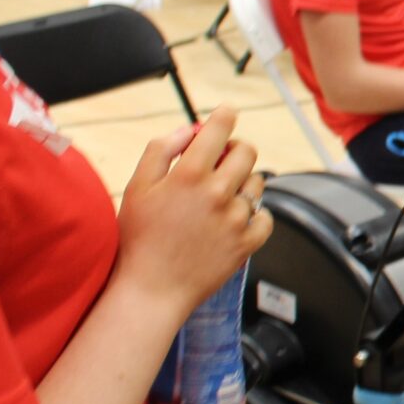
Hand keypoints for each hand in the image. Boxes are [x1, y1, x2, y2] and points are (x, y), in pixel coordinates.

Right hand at [115, 109, 272, 312]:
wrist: (150, 290)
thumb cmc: (138, 239)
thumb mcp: (137, 187)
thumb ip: (160, 151)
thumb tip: (188, 130)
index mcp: (188, 175)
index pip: (219, 130)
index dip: (225, 116)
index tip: (227, 113)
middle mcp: (217, 193)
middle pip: (247, 152)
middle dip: (235, 150)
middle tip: (221, 161)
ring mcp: (236, 219)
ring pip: (257, 183)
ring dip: (242, 183)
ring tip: (219, 199)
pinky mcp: (248, 243)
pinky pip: (266, 217)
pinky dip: (255, 215)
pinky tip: (233, 220)